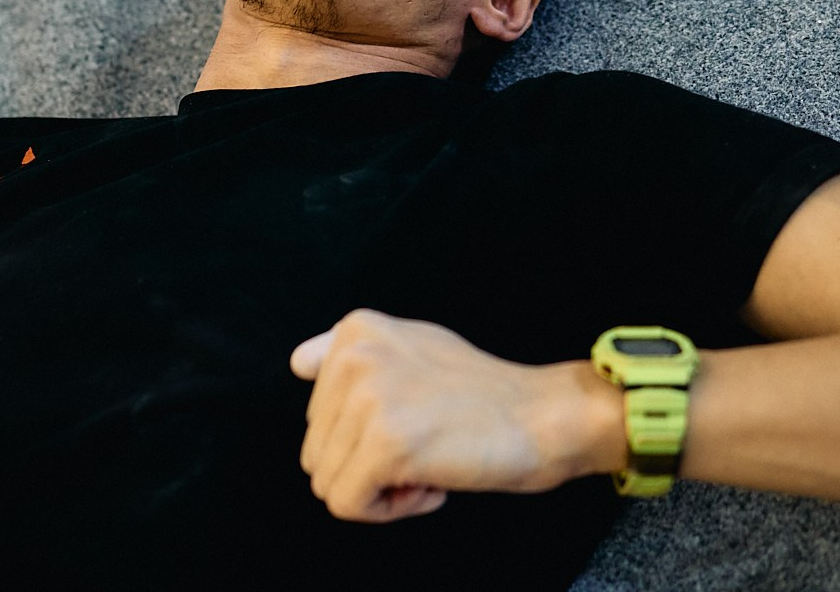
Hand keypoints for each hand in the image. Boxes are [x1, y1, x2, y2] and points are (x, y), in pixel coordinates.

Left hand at [289, 307, 588, 522]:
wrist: (542, 417)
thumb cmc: (481, 393)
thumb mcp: (410, 346)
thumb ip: (354, 354)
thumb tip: (297, 362)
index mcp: (356, 329)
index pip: (315, 414)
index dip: (358, 435)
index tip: (406, 422)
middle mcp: (354, 355)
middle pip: (315, 451)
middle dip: (367, 465)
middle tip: (425, 445)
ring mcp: (368, 398)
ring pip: (327, 482)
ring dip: (379, 489)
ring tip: (428, 461)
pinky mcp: (385, 444)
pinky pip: (347, 505)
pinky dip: (388, 511)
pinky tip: (431, 482)